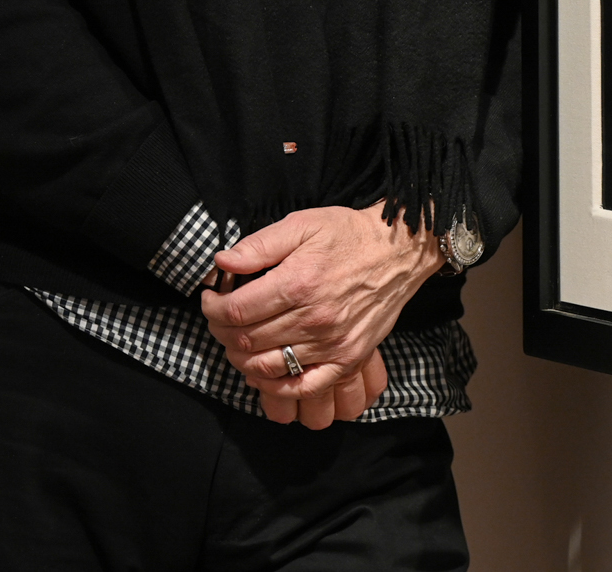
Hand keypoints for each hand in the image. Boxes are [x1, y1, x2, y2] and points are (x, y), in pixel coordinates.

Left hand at [199, 205, 445, 428]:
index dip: (213, 309)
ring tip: (238, 342)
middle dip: (221, 332)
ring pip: (267, 366)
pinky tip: (265, 371)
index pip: (237, 311)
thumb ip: (260, 245)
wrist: (400, 250)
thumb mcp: (303, 223)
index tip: (211, 300)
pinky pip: (303, 387)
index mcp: (298, 283)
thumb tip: (223, 262)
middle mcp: (313, 318)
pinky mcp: (348, 358)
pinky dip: (276, 387)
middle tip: (220, 320)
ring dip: (241, 359)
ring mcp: (331, 343)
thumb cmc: (349, 234)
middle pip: (247, 341)